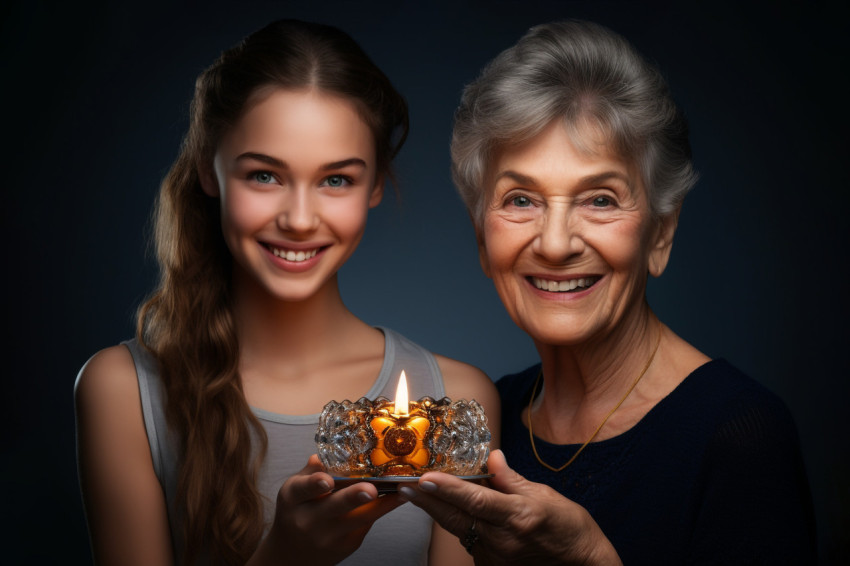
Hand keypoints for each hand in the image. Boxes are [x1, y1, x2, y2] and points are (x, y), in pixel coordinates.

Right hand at [250, 455, 404, 565]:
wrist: (295, 553)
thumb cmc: (298, 511)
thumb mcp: (296, 489)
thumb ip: (312, 471)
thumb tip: (327, 454)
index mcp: (293, 499)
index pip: (303, 489)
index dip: (315, 484)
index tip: (328, 480)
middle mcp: (308, 520)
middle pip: (334, 507)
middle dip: (354, 497)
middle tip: (370, 489)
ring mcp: (328, 536)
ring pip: (359, 518)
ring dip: (382, 503)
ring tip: (401, 489)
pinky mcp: (347, 544)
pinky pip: (367, 523)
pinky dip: (382, 508)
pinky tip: (397, 497)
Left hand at [399, 450, 620, 564]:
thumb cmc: (571, 530)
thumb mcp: (546, 496)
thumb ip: (512, 480)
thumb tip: (493, 457)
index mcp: (518, 517)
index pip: (475, 500)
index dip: (447, 489)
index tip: (425, 478)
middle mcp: (503, 540)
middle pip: (456, 518)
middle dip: (427, 501)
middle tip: (404, 486)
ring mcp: (495, 557)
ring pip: (458, 529)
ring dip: (438, 511)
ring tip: (418, 492)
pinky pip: (469, 541)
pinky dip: (459, 525)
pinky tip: (450, 512)